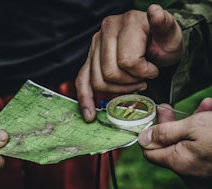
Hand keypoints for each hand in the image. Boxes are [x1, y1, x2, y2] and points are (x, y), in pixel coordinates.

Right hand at [75, 4, 183, 121]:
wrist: (154, 42)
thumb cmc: (163, 41)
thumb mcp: (171, 33)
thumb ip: (164, 23)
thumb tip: (154, 11)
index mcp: (127, 23)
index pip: (127, 61)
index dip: (143, 73)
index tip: (153, 71)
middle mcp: (107, 30)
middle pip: (110, 72)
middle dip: (129, 83)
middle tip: (141, 81)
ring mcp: (96, 44)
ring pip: (98, 80)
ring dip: (116, 90)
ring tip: (130, 85)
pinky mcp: (90, 58)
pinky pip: (82, 80)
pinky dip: (85, 98)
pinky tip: (89, 113)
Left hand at [138, 98, 211, 188]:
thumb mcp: (192, 127)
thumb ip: (165, 133)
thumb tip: (142, 138)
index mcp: (178, 163)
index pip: (150, 151)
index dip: (150, 132)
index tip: (154, 117)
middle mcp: (188, 172)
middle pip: (169, 145)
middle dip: (172, 123)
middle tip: (170, 107)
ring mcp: (201, 172)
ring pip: (187, 144)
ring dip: (192, 123)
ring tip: (203, 107)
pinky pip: (202, 149)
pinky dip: (204, 132)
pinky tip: (211, 113)